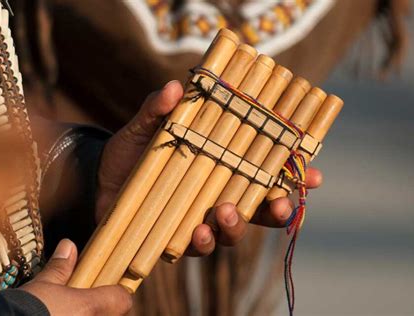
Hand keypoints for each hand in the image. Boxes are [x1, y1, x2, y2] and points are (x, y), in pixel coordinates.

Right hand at [21, 239, 131, 315]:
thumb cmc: (25, 309)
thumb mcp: (43, 285)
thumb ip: (60, 268)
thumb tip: (68, 246)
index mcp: (91, 307)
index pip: (123, 298)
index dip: (119, 291)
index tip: (110, 285)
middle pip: (113, 313)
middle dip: (103, 306)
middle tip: (87, 298)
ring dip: (90, 315)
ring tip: (71, 309)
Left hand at [96, 80, 322, 255]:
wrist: (98, 182)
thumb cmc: (131, 151)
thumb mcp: (146, 125)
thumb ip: (159, 108)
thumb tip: (174, 88)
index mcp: (220, 166)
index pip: (265, 171)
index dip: (292, 177)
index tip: (315, 176)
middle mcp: (217, 195)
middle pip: (259, 209)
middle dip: (278, 210)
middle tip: (281, 206)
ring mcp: (200, 218)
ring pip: (233, 231)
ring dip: (236, 226)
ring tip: (226, 212)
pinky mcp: (179, 238)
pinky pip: (200, 247)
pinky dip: (204, 241)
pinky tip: (199, 232)